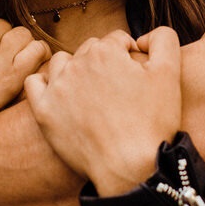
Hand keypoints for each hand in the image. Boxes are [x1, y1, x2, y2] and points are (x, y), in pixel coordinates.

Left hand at [23, 27, 181, 196]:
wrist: (130, 167)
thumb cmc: (152, 122)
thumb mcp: (170, 72)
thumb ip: (163, 38)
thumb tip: (140, 37)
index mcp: (105, 51)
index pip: (116, 40)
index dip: (129, 56)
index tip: (135, 78)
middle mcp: (77, 64)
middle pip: (90, 50)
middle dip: (104, 62)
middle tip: (117, 90)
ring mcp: (57, 88)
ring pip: (62, 62)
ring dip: (75, 69)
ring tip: (91, 91)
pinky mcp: (43, 111)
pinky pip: (34, 83)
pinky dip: (45, 84)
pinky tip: (61, 95)